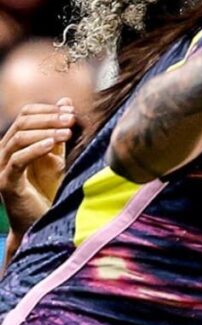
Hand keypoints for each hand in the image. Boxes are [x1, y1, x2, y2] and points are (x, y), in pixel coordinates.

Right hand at [0, 98, 73, 235]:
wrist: (40, 222)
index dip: (48, 110)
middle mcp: (3, 153)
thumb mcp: (56, 156)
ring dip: (46, 131)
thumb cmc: (49, 190)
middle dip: (49, 118)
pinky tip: (53, 145)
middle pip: (22, 123)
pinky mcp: (6, 182)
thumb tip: (66, 101)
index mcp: (14, 144)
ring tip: (68, 131)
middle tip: (72, 119)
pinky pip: (18, 160)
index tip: (71, 111)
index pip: (25, 115)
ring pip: (18, 138)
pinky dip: (36, 149)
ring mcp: (1, 167)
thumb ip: (59, 132)